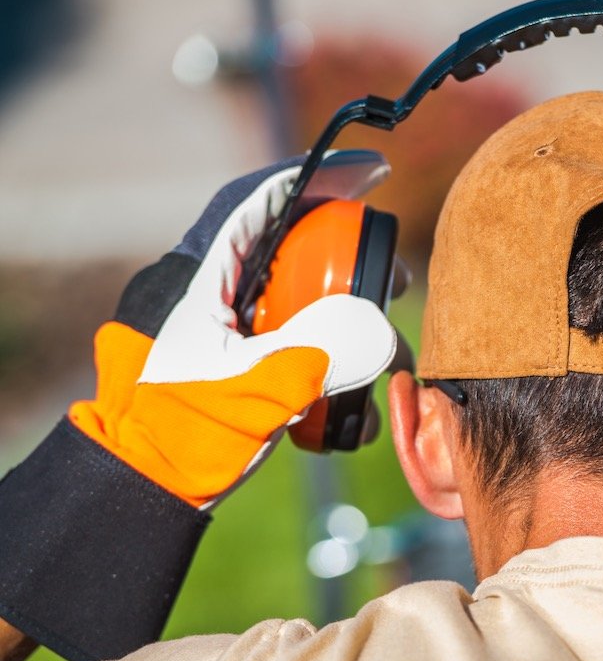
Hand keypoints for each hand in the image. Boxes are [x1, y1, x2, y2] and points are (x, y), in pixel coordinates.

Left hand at [67, 154, 396, 508]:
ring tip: (389, 364)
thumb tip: (383, 332)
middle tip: (396, 282)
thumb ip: (315, 356)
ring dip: (357, 332)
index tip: (370, 172)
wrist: (149, 487)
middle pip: (297, 252)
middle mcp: (224, 295)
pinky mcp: (252, 368)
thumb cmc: (180, 435)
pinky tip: (359, 415)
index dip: (316, 178)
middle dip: (355, 266)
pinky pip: (307, 352)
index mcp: (206, 278)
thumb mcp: (251, 388)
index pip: (261, 205)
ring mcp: (239, 332)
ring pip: (309, 306)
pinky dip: (341, 374)